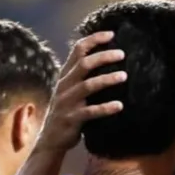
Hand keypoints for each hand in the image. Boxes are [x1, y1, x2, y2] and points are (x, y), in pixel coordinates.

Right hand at [36, 31, 126, 151]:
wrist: (51, 140)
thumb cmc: (66, 112)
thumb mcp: (69, 90)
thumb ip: (82, 77)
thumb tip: (106, 60)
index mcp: (65, 76)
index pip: (77, 50)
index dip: (94, 40)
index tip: (111, 34)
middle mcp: (64, 86)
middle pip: (84, 64)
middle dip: (103, 56)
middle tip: (122, 54)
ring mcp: (67, 102)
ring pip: (88, 86)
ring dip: (107, 79)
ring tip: (123, 76)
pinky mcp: (72, 119)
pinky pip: (91, 112)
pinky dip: (106, 108)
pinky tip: (119, 106)